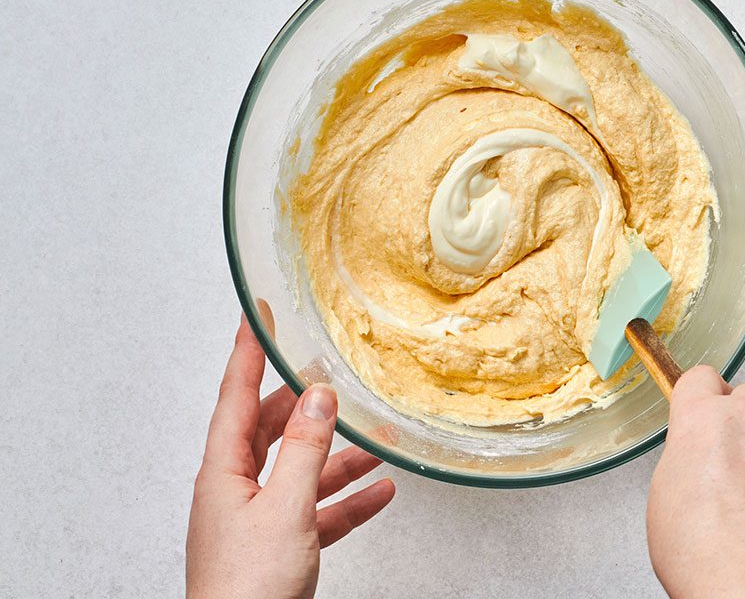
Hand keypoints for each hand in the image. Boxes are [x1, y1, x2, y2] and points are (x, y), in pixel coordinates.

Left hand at [186, 317, 395, 598]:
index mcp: (223, 472)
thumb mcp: (285, 509)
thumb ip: (306, 450)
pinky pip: (318, 512)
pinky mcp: (279, 550)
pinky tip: (379, 492)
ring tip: (375, 438)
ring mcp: (257, 521)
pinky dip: (348, 500)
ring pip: (301, 473)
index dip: (249, 352)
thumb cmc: (246, 589)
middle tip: (324, 369)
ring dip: (339, 456)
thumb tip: (319, 397)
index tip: (257, 314)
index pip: (237, 396)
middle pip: (271, 431)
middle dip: (302, 402)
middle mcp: (235, 491)